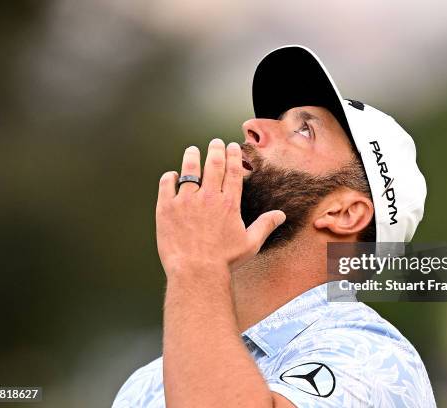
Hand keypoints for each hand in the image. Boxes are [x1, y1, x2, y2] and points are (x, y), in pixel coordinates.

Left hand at [155, 139, 285, 276]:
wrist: (196, 271)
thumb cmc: (223, 261)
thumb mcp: (250, 244)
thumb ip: (265, 226)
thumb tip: (280, 216)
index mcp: (228, 203)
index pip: (232, 172)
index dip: (233, 156)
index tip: (232, 147)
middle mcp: (208, 197)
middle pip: (213, 165)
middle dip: (215, 150)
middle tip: (215, 142)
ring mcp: (186, 201)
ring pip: (189, 170)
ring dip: (191, 157)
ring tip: (192, 150)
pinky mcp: (166, 208)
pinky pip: (166, 185)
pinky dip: (169, 177)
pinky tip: (171, 175)